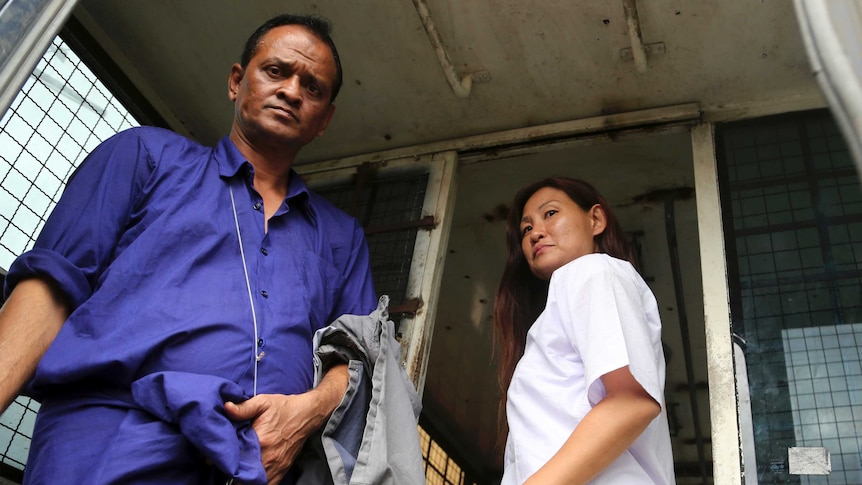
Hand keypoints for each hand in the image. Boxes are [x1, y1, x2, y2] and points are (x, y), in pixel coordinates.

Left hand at [224, 365, 347, 484]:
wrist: (306, 414)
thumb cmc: (283, 407)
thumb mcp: (263, 402)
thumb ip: (243, 408)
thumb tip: (226, 408)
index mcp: (260, 441)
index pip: (235, 458)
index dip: (222, 460)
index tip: (213, 458)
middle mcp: (268, 457)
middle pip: (243, 474)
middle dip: (231, 471)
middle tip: (224, 464)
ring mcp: (276, 466)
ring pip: (254, 482)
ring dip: (243, 479)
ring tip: (237, 471)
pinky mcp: (281, 470)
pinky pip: (268, 484)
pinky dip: (257, 483)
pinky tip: (250, 476)